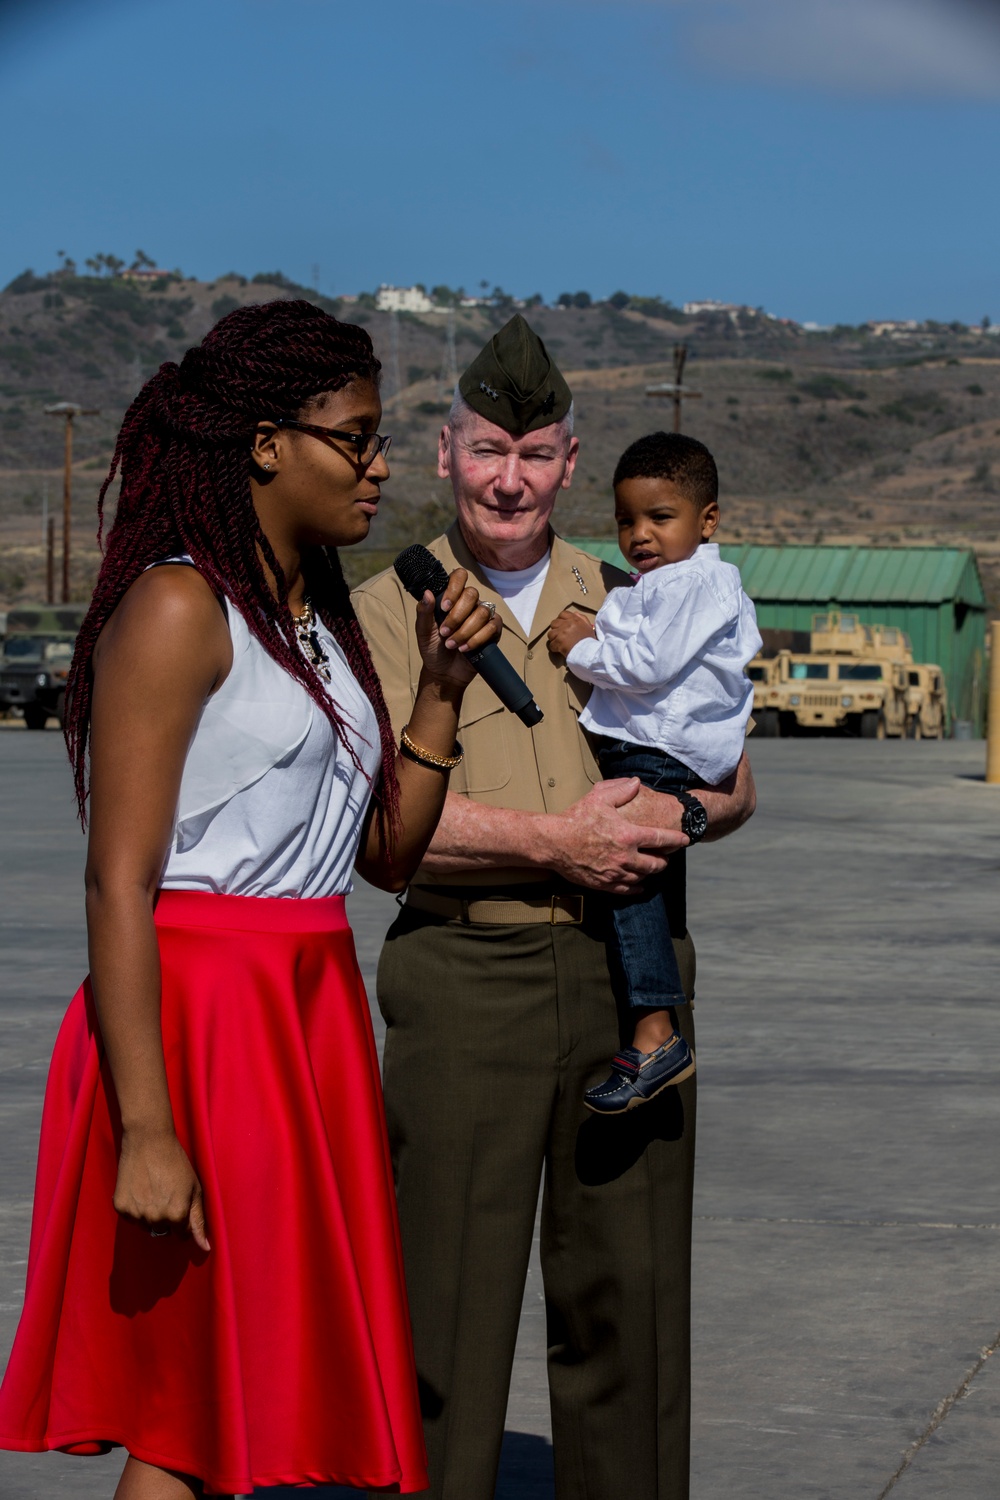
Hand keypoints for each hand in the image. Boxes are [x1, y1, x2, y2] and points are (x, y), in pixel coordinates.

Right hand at [114, 1125, 210, 1250]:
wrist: (149, 1141)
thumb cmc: (176, 1162)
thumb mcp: (194, 1189)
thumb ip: (198, 1221)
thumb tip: (205, 1248)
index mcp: (176, 1215)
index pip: (181, 1233)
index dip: (182, 1218)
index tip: (180, 1201)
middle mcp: (155, 1218)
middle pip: (163, 1231)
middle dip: (167, 1217)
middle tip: (166, 1193)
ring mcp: (135, 1213)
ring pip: (146, 1226)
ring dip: (150, 1214)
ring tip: (153, 1190)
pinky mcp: (120, 1207)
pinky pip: (131, 1217)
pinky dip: (136, 1208)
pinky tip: (140, 1189)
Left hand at [414, 568, 501, 686]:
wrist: (443, 673)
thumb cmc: (433, 649)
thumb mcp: (423, 631)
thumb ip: (424, 612)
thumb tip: (427, 592)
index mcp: (452, 598)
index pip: (459, 577)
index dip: (454, 589)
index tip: (444, 607)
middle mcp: (469, 604)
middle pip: (472, 594)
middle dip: (457, 616)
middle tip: (445, 632)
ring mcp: (482, 617)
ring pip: (481, 612)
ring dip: (464, 630)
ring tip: (452, 644)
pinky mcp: (492, 632)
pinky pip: (492, 626)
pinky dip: (476, 639)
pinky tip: (465, 648)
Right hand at [546, 778, 687, 893]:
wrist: (554, 842)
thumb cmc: (576, 819)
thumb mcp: (599, 798)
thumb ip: (621, 790)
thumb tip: (636, 782)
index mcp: (628, 836)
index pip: (661, 839)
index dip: (676, 840)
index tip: (685, 839)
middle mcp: (625, 857)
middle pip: (656, 864)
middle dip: (665, 860)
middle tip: (666, 856)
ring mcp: (615, 873)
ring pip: (642, 877)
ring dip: (650, 873)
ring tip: (652, 867)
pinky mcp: (604, 884)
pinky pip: (627, 890)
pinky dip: (636, 888)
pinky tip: (639, 885)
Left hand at [547, 608, 594, 657]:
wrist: (589, 651)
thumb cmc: (589, 640)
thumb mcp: (588, 626)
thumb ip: (582, 618)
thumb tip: (575, 613)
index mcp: (574, 619)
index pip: (562, 614)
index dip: (560, 619)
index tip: (562, 625)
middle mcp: (567, 624)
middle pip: (554, 623)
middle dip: (555, 629)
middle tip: (559, 635)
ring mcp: (562, 632)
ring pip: (550, 634)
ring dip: (553, 639)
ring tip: (558, 643)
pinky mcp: (558, 642)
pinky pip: (551, 644)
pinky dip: (554, 648)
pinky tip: (558, 649)